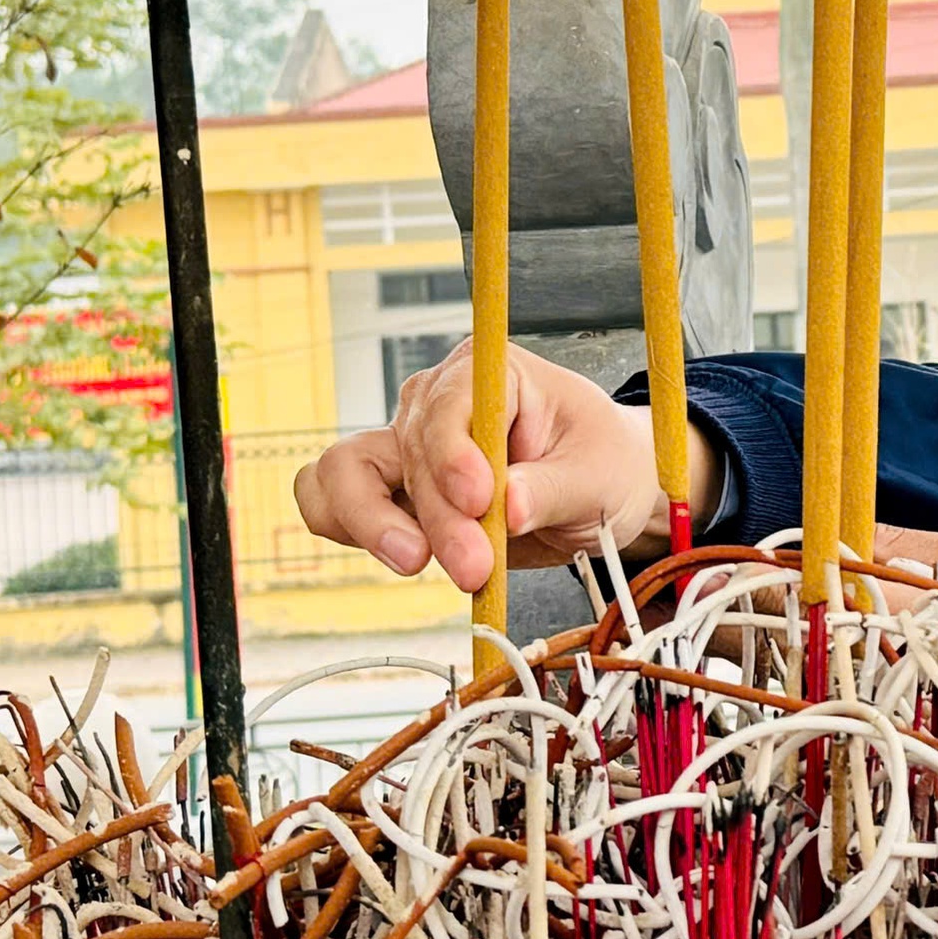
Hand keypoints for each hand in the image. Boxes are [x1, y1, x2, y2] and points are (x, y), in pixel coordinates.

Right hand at [294, 340, 718, 592]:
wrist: (601, 494)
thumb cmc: (603, 465)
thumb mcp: (598, 475)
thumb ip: (551, 488)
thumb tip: (510, 507)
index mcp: (493, 373)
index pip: (449, 402)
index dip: (453, 452)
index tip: (478, 499)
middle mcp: (439, 401)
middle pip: (408, 451)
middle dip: (437, 516)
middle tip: (474, 565)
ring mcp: (410, 445)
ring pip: (348, 471)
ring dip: (374, 522)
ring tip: (417, 562)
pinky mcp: (395, 491)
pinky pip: (334, 501)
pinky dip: (347, 528)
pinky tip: (394, 553)